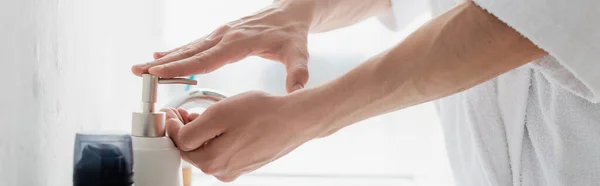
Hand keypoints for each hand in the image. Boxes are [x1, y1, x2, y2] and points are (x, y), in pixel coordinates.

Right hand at [132, 1, 315, 92]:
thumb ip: (297, 72)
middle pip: (190, 52)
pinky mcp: (221, 36)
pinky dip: (177, 52)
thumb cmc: (293, 34)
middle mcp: (225, 36)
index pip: (207, 58)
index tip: (160, 72)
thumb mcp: (299, 52)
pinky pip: (195, 45)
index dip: (182, 66)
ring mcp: (221, 34)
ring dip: (165, 58)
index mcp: (240, 42)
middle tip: (138, 72)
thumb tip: (296, 91)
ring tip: (141, 68)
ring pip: (189, 48)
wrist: (291, 13)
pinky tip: (161, 57)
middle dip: (163, 64)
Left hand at [163, 91, 324, 181]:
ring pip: (208, 150)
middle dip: (184, 129)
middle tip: (183, 110)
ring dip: (201, 133)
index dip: (171, 124)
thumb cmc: (262, 113)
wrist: (295, 120)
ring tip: (202, 114)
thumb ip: (192, 129)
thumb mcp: (219, 114)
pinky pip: (224, 151)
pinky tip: (223, 123)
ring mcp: (236, 169)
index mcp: (212, 161)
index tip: (170, 110)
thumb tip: (176, 134)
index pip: (179, 143)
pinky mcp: (246, 164)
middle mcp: (222, 171)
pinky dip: (218, 138)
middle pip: (192, 150)